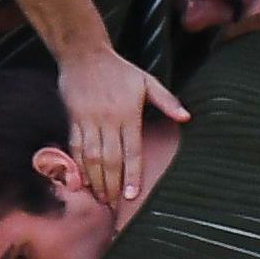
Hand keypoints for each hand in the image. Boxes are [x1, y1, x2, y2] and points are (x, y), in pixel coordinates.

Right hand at [56, 46, 187, 204]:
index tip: (132, 195)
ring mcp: (88, 121)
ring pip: (91, 157)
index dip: (132, 175)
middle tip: (113, 205)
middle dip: (111, 185)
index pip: (132, 151)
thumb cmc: (119, 69)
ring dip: (95, 180)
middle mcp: (107, 120)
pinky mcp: (73, 119)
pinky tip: (82, 180)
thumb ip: (167, 101)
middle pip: (109, 160)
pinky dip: (78, 166)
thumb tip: (186, 117)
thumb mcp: (147, 81)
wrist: (84, 54)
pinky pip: (75, 147)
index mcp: (127, 114)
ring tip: (99, 198)